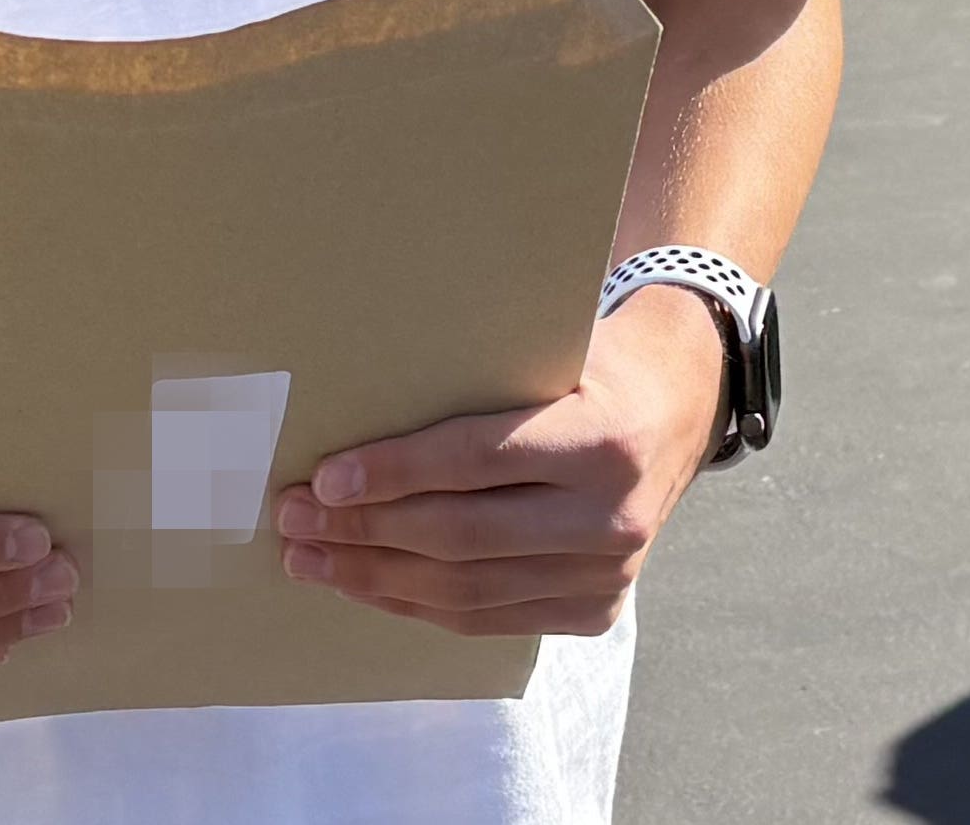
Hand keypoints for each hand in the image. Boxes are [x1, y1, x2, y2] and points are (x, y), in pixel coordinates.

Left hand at [273, 287, 723, 638]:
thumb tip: (350, 406)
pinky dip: (419, 604)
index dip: (394, 473)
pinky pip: (489, 618)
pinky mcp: (597, 609)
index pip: (477, 462)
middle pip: (462, 538)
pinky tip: (368, 585)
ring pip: (467, 591)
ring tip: (309, 559)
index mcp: (602, 439)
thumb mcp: (548, 352)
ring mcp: (609, 574)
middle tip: (292, 519)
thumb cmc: (590, 366)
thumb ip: (473, 383)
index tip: (322, 479)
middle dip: (362, 533)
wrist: (677, 409)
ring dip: (375, 578)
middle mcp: (612, 516)